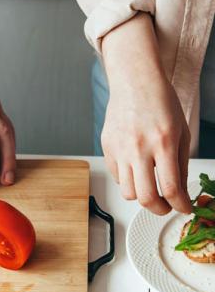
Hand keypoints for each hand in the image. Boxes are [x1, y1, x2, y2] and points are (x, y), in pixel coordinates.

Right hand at [101, 14, 191, 214]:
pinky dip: (128, 180)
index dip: (179, 205)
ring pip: (128, 192)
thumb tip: (179, 192)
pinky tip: (136, 170)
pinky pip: (117, 177)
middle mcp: (139, 148)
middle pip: (146, 197)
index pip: (170, 188)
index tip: (183, 208)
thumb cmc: (160, 102)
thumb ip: (180, 164)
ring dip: (141, 196)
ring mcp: (120, 149)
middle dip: (159, 209)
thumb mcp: (181, 132)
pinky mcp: (107, 148)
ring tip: (150, 189)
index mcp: (163, 143)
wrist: (134, 83)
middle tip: (166, 207)